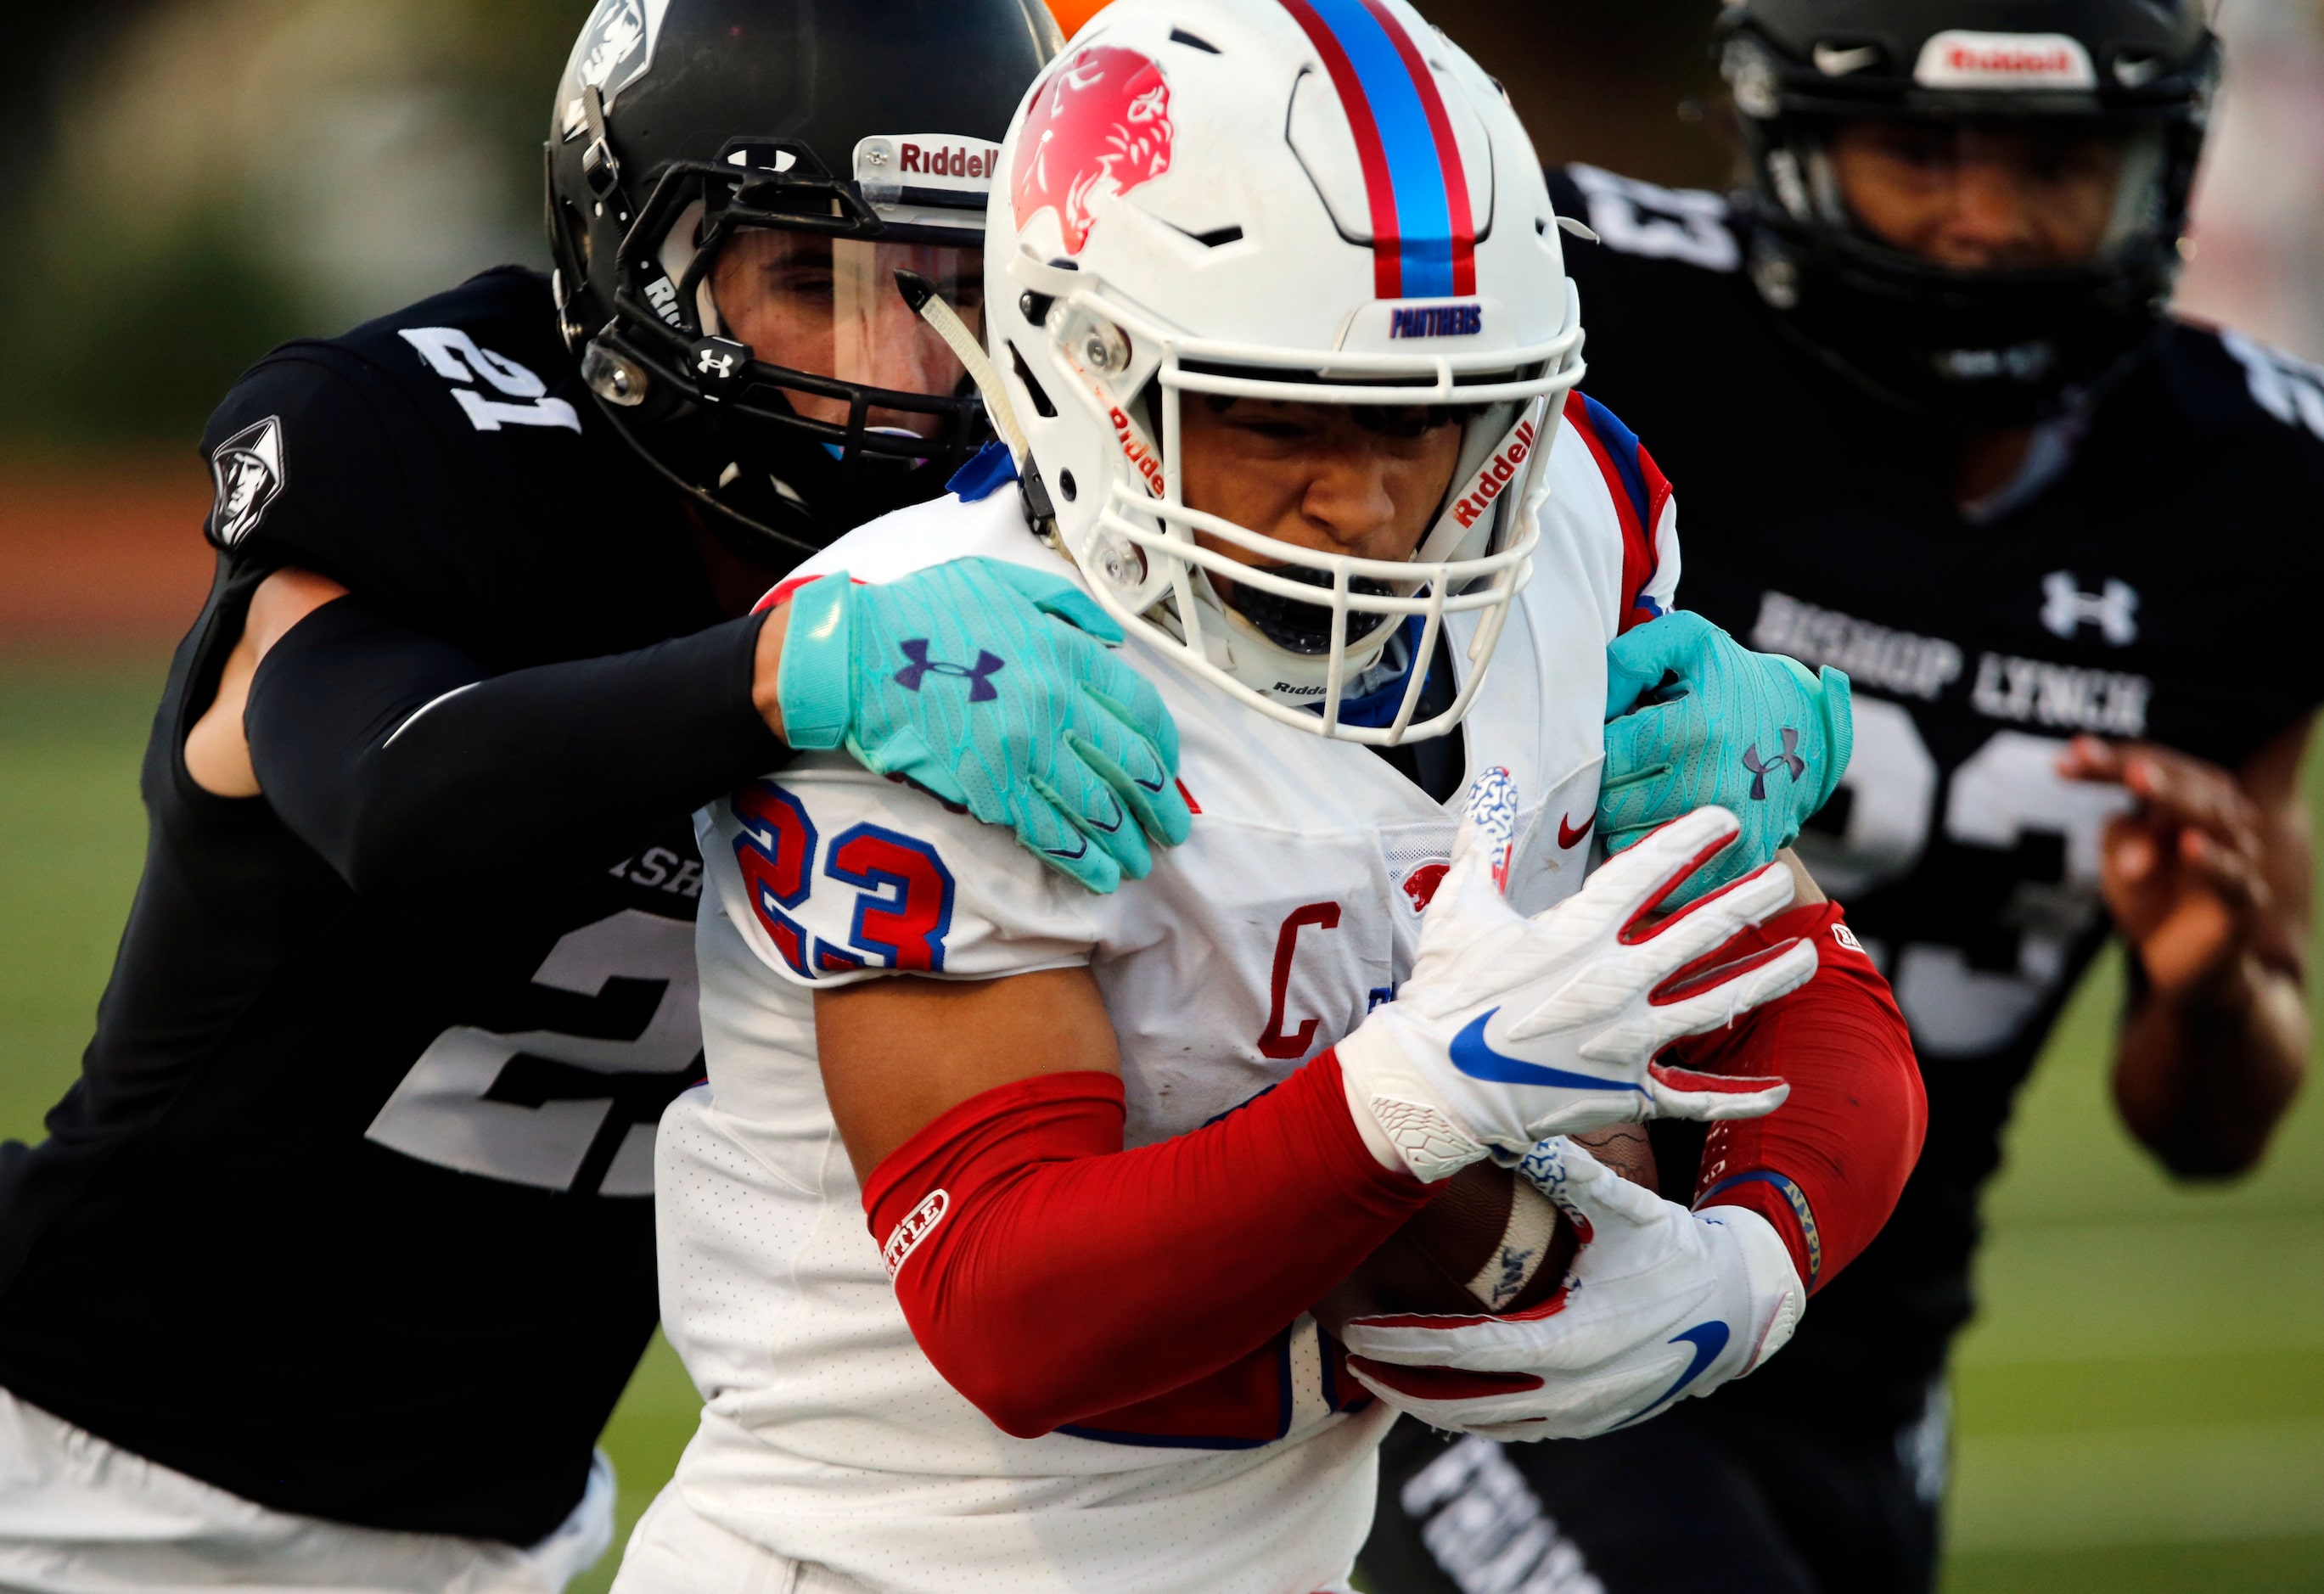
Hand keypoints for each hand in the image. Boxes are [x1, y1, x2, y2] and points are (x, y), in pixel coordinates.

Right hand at [772, 558, 1191, 893]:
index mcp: (1064, 652)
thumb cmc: (918, 615)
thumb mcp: (1000, 581)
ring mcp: (1023, 750)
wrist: (852, 657)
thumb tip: (1112, 641)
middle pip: (1132, 766)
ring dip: (1126, 843)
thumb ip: (1063, 607)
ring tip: (1138, 862)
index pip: (1141, 709)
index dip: (1164, 749)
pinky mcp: (988, 789)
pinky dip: (1081, 860)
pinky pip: (1049, 833)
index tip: (1170, 770)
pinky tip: (1098, 876)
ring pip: (1098, 808)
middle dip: (1161, 807)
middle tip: (1171, 831)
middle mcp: (1055, 703)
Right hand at [1334, 769, 1814, 1180]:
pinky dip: (1737, 1096)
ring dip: (1766, 978)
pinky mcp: (1624, 1089)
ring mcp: (1627, 1039)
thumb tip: (1495, 781)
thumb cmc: (1445, 995)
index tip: (1727, 820)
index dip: (1694, 839)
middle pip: (1702, 932)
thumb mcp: (1461, 909)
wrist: (1435, 1087)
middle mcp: (1616, 981)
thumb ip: (1486, 842)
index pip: (1651, 870)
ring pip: (1716, 1003)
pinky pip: (1692, 1094)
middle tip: (1781, 880)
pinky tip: (1779, 1089)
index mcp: (1578, 932)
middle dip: (1749, 901)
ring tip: (1805, 957)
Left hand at [1339, 1138, 1803, 1439]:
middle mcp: (1576, 1390)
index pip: (1473, 1352)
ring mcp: (1583, 1415)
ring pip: (1486, 1423)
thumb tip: (1521, 1128)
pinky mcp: (1590, 1423)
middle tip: (1349, 1353)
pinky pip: (1515, 1428)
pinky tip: (1434, 1394)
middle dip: (1402, 1381)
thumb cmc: (1673, 1250)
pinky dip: (1469, 1416)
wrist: (1737, 1309)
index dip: (1412, 1344)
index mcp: (1576, 1338)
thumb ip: (1572, 1173)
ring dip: (1427, 1404)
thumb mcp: (1627, 1209)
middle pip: (1466, 1401)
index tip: (1362, 1328)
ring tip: (1376, 1375)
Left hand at [1599, 613, 1851, 907]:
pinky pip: (1663, 879)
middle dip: (1604, 786)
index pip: (1607, 754)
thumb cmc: (1737, 685)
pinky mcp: (1739, 866)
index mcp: (1700, 728)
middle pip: (1610, 805)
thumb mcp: (1693, 644)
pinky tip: (1661, 828)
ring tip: (1642, 797)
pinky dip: (1651, 858)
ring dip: (1621, 825)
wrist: (1812, 734)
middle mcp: (1716, 784)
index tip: (1610, 740)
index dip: (1595, 746)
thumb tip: (1599, 700)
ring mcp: (1730, 832)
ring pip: (1627, 846)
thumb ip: (1633, 656)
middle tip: (1623, 770)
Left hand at [2059, 737, 2268, 995]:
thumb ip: (2122, 836)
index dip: (2108, 762)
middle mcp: (2218, 821)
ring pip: (2214, 818)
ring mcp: (2236, 858)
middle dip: (2139, 767)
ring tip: (2139, 781)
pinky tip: (2187, 846)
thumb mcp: (2124, 861)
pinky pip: (2232, 876)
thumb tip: (2122, 826)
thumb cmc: (2152, 901)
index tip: (2063, 760)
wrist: (2183, 967)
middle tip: (2102, 761)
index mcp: (2187, 803)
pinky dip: (2211, 859)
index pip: (2150, 767)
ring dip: (2173, 798)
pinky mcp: (2243, 901)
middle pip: (2185, 782)